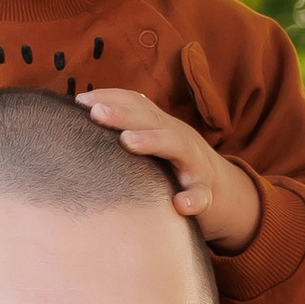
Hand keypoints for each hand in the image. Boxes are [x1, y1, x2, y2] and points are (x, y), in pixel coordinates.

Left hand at [80, 90, 261, 253]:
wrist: (224, 191)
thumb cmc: (173, 165)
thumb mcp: (153, 141)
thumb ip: (127, 130)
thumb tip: (83, 116)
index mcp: (160, 126)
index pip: (136, 104)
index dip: (110, 98)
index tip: (80, 100)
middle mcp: (177, 138)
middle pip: (150, 120)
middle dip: (122, 114)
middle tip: (96, 113)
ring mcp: (193, 164)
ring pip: (177, 146)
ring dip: (153, 141)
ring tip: (128, 141)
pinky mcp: (205, 192)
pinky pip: (202, 195)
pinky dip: (193, 198)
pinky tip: (181, 205)